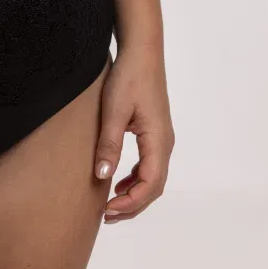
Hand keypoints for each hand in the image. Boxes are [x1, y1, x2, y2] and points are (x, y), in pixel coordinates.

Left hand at [94, 42, 173, 222]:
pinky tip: (119, 181)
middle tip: (106, 216)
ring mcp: (162, 138)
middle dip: (132, 205)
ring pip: (152, 177)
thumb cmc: (129, 77)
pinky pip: (149, 165)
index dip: (131, 203)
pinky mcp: (154, 132)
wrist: (142, 52)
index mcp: (158, 140)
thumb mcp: (114, 111)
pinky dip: (135, 179)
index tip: (108, 211)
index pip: (150, 184)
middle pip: (154, 187)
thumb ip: (109, 144)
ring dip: (134, 194)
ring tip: (111, 205)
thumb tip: (103, 177)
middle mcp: (165, 143)